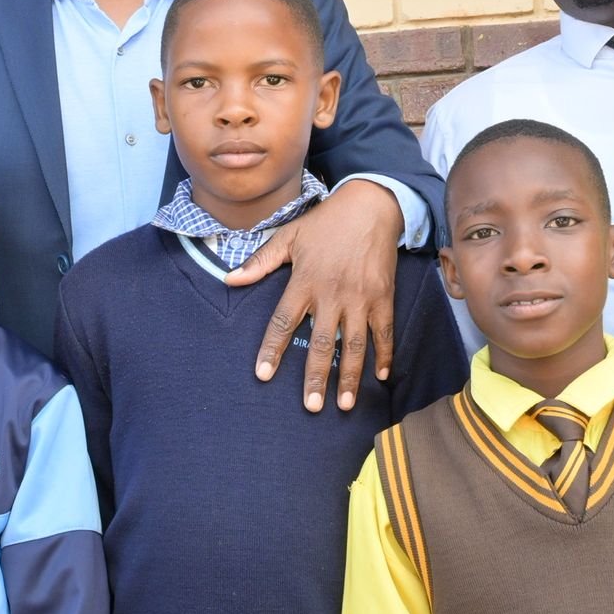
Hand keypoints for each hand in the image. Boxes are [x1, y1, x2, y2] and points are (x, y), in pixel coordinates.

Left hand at [225, 179, 402, 411]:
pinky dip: (385, 355)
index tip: (263, 374)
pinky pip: (384, 332)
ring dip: (351, 376)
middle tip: (311, 407)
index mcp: (304, 280)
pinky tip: (381, 377)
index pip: (283, 321)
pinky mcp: (384, 297)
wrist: (370, 206)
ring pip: (354, 344)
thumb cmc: (325, 223)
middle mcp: (332, 293)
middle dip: (317, 377)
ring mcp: (360, 297)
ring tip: (345, 405)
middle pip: (321, 342)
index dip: (272, 349)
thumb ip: (260, 262)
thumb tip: (229, 279)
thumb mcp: (289, 237)